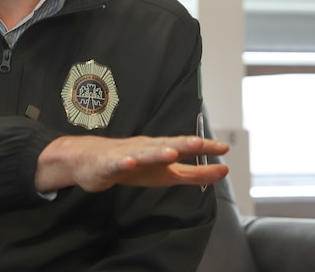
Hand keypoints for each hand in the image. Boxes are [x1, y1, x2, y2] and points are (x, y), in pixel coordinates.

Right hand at [35, 134, 229, 192]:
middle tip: (200, 141)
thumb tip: (223, 171)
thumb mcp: (166, 174)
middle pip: (166, 144)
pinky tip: (129, 163)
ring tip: (171, 152)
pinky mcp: (107, 164)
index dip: (203, 147)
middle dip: (183, 143)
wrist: (89, 161)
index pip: (185, 147)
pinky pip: (115, 163)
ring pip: (143, 152)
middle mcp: (145, 148)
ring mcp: (125, 154)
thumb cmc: (130, 165)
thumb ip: (194, 173)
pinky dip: (122, 162)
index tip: (224, 147)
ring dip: (156, 152)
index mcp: (160, 150)